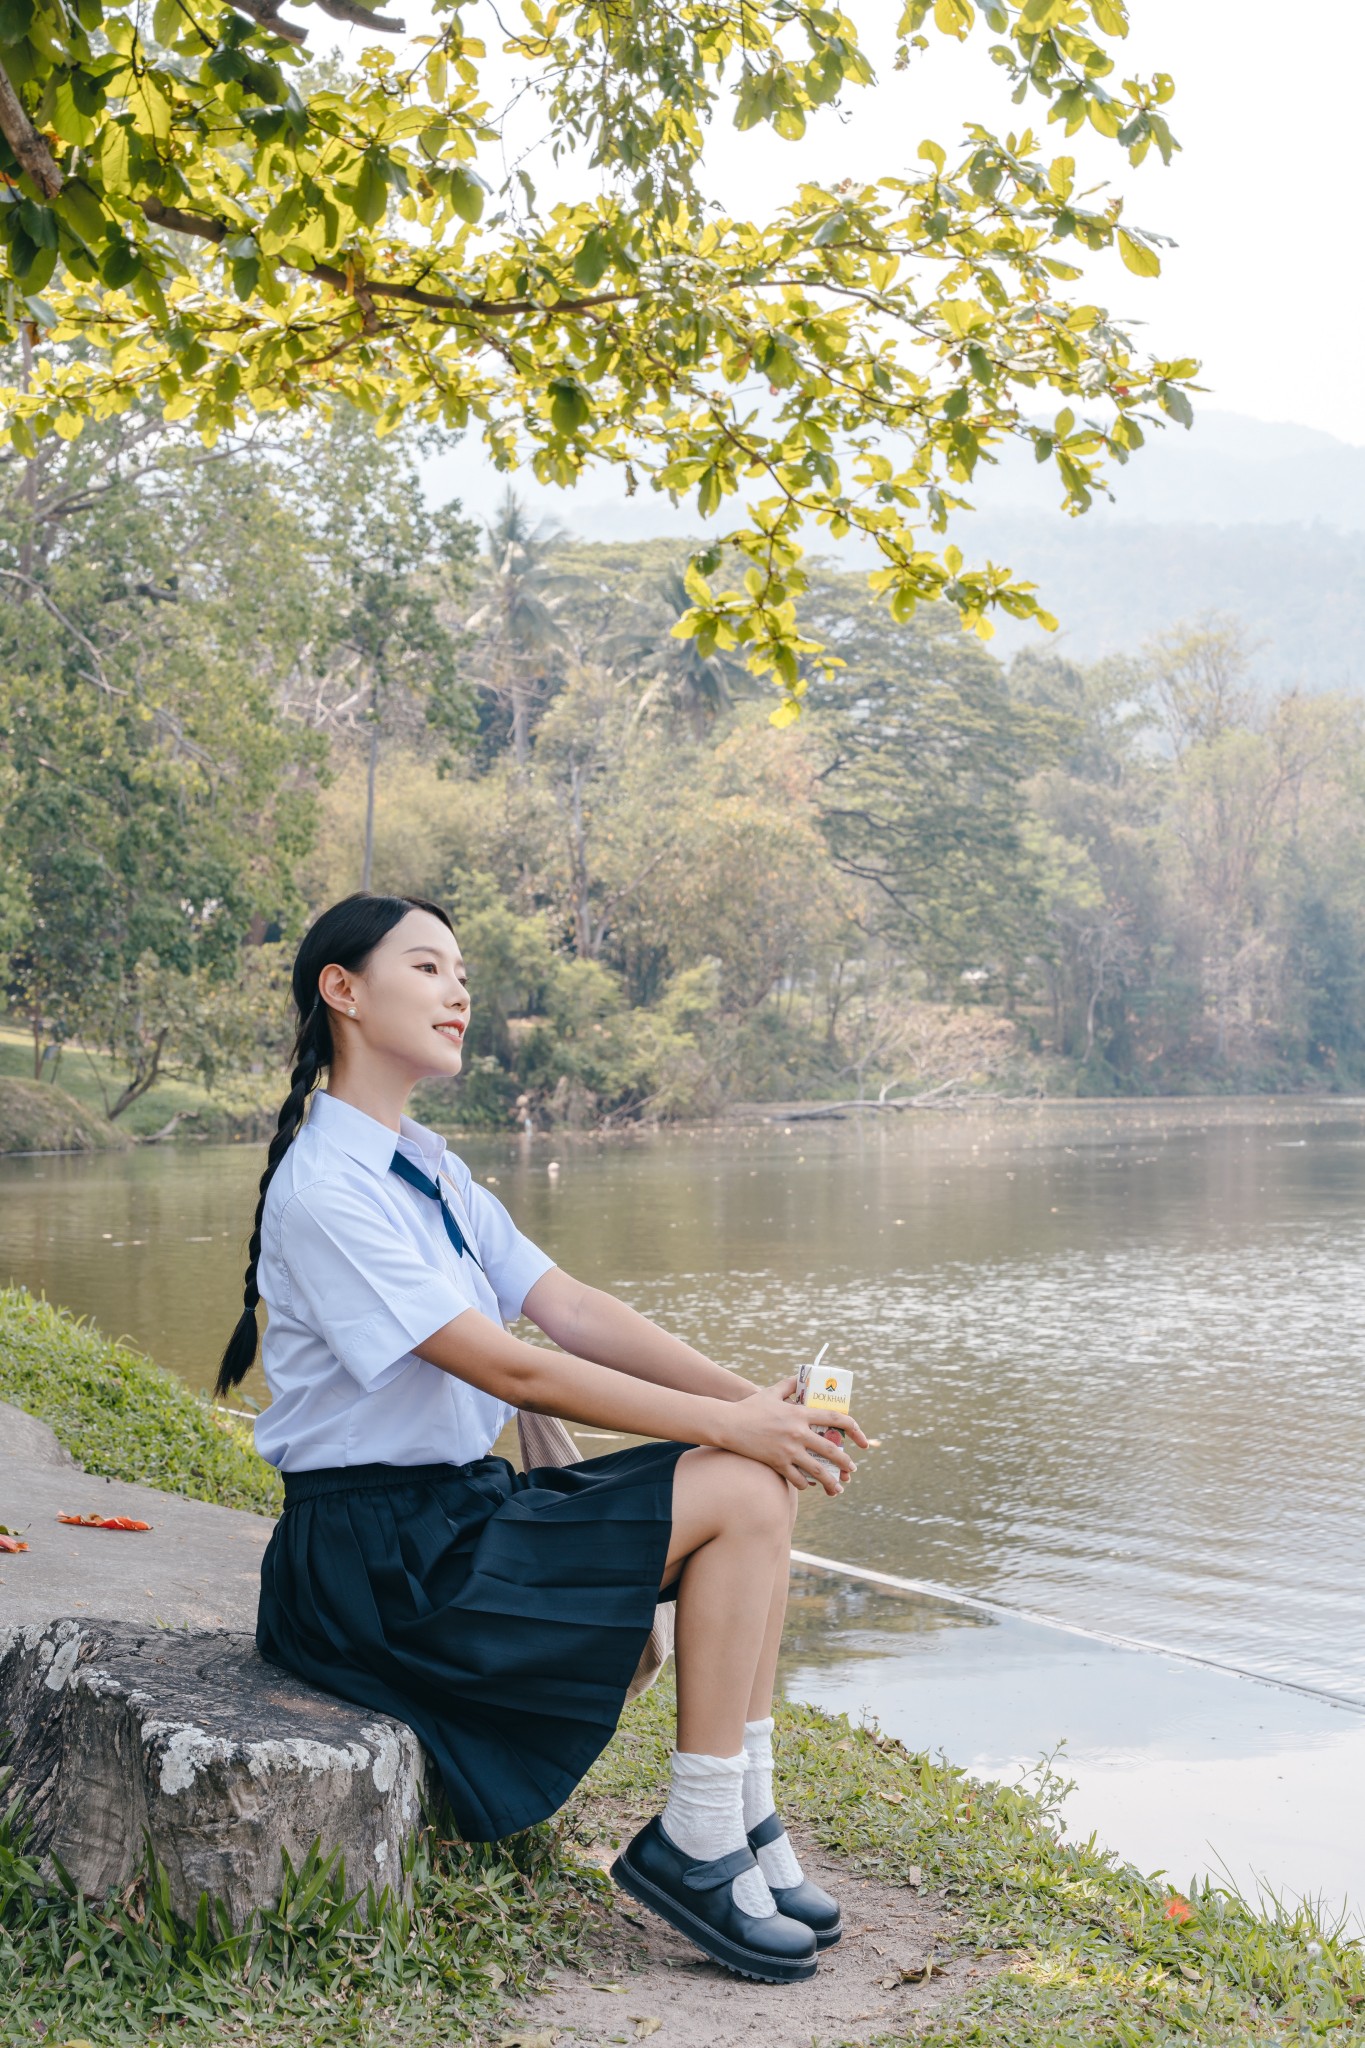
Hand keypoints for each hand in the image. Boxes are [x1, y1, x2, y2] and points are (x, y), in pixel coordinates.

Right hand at [713, 1377, 869, 1495]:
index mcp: (801, 1413)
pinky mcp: (777, 1463)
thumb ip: (790, 1385)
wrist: (729, 1424)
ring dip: (832, 1481)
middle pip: (831, 1450)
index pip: (836, 1419)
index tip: (863, 1441)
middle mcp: (798, 1432)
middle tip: (851, 1468)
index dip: (854, 1430)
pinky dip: (806, 1484)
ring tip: (838, 1487)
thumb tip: (802, 1375)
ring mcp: (788, 1450)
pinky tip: (810, 1485)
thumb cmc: (750, 1407)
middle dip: (846, 1462)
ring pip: (818, 1470)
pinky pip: (798, 1479)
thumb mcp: (772, 1391)